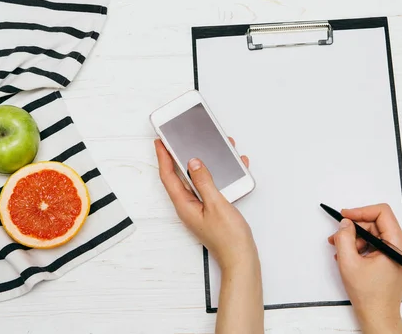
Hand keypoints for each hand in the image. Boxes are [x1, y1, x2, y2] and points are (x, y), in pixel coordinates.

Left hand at [154, 138, 257, 272]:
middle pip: (179, 177)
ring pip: (196, 181)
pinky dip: (217, 176)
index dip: (163, 157)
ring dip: (202, 165)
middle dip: (179, 157)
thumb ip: (204, 182)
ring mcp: (199, 209)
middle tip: (177, 142)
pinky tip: (228, 170)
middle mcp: (189, 207)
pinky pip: (209, 187)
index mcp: (184, 205)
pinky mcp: (210, 210)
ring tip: (208, 150)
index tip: (160, 142)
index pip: (169, 176)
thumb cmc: (229, 238)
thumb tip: (194, 163)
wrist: (241, 258)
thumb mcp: (216, 204)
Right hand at [328, 204, 401, 333]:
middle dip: (355, 229)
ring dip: (357, 240)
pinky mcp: (396, 259)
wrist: (378, 316)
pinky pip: (378, 244)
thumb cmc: (368, 295)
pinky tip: (350, 257)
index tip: (345, 216)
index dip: (361, 211)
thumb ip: (344, 237)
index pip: (382, 213)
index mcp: (398, 245)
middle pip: (377, 224)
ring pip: (376, 234)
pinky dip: (363, 247)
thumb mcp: (349, 262)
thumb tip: (346, 223)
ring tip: (342, 251)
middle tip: (337, 236)